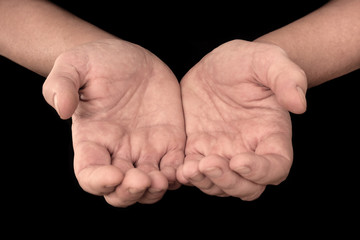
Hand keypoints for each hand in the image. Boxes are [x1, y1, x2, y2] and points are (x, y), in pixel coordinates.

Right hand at [43, 39, 184, 206]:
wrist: (132, 58)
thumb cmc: (99, 61)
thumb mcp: (75, 64)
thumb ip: (62, 85)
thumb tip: (62, 110)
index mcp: (92, 140)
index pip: (89, 174)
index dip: (98, 181)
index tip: (113, 174)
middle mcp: (117, 151)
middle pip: (119, 191)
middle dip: (130, 193)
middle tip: (142, 179)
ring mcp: (144, 150)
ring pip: (148, 187)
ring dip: (155, 190)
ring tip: (163, 177)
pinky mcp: (169, 143)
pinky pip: (174, 168)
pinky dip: (179, 176)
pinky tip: (184, 168)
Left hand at [177, 40, 306, 199]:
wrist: (218, 65)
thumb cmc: (247, 62)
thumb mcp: (267, 59)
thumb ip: (287, 77)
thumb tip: (299, 104)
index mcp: (271, 135)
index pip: (275, 167)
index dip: (260, 172)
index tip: (239, 161)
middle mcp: (248, 150)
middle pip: (246, 186)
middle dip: (228, 182)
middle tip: (209, 164)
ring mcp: (222, 153)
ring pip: (219, 185)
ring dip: (205, 183)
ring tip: (189, 169)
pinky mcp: (198, 150)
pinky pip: (194, 173)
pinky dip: (187, 177)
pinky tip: (178, 169)